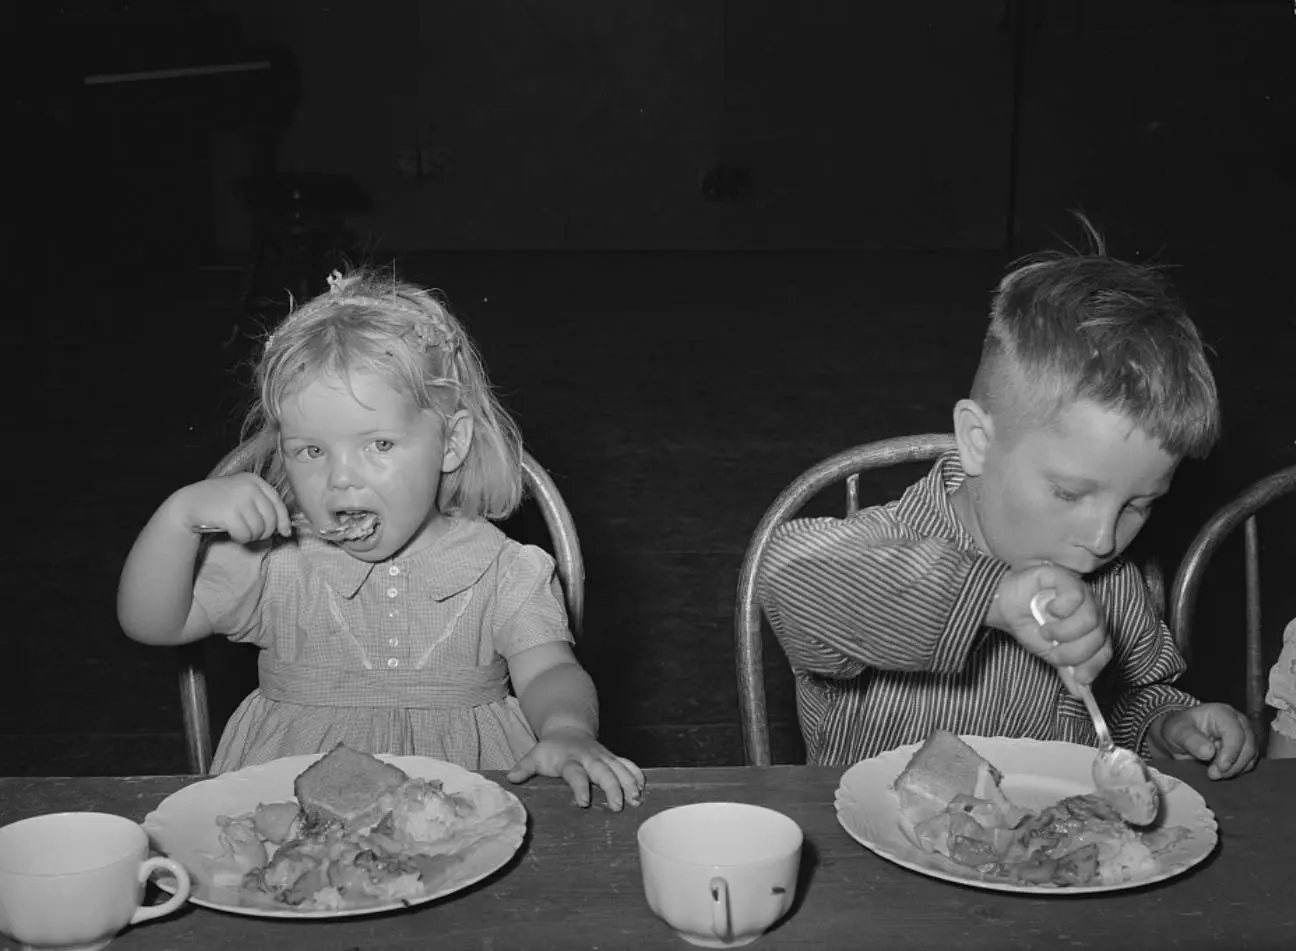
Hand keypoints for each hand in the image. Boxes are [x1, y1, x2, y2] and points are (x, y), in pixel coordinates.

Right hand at [169, 474, 291, 543]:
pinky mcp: (230, 513)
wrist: (188, 503)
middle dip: (265, 532)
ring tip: (240, 532)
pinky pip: (246, 534)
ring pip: (259, 528)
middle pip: (271, 518)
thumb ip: (261, 504)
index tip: (285, 532)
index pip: (277, 503)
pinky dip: (241, 539)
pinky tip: (233, 533)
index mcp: (254, 480)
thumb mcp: (240, 494)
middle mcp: (249, 487)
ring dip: (251, 536)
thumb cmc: (217, 501)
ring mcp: (240, 499)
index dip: (284, 520)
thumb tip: (285, 528)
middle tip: (253, 535)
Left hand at [507, 728, 644, 810]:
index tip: (584, 802)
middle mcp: (589, 758)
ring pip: (620, 768)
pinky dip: (637, 775)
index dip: (580, 787)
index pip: (576, 774)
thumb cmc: (551, 749)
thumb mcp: (535, 755)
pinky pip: (628, 764)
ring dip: (630, 783)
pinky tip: (644, 789)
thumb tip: (510, 779)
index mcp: (570, 760)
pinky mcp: (612, 758)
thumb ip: (524, 768)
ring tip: (637, 800)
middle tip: (618, 806)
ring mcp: (603, 757)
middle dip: (613, 788)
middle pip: (604, 771)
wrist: (568, 729)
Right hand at [990, 563, 1111, 689]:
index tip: (1081, 677)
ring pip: (1090, 619)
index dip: (1095, 665)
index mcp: (1090, 628)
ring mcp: (1081, 592)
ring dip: (1064, 631)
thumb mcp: (1047, 652)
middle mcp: (1091, 609)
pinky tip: (1047, 609)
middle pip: (1098, 636)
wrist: (1004, 605)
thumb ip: (1066, 668)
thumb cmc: (1028, 624)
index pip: (1105, 649)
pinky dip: (1060, 609)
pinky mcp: (1067, 578)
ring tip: (1045, 629)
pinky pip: (1076, 597)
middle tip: (1052, 648)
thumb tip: (1080, 695)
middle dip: (1074, 650)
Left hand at [1153, 704, 1257, 779]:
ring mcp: (1244, 734)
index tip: (1218, 768)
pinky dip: (1237, 770)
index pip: (1236, 733)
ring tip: (1214, 773)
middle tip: (1213, 774)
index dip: (1230, 753)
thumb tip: (1208, 752)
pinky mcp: (1245, 747)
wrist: (1180, 737)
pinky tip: (1221, 771)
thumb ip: (1190, 740)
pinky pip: (1249, 762)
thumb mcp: (1177, 732)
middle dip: (1233, 764)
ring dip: (1235, 769)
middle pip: (1248, 746)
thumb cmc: (1179, 730)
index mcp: (1222, 713)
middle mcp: (1238, 721)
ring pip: (1251, 756)